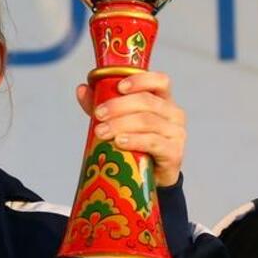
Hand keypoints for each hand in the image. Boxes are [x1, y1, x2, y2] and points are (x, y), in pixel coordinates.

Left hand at [75, 71, 186, 186]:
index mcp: (163, 100)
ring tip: (101, 131)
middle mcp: (174, 114)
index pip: (160, 81)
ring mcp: (176, 133)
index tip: (119, 87)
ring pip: (147, 121)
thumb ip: (102, 104)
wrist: (151, 176)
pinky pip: (153, 142)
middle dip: (119, 106)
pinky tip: (119, 142)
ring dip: (120, 124)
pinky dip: (134, 140)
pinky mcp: (174, 153)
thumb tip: (82, 89)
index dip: (140, 80)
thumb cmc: (137, 144)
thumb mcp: (119, 120)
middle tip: (98, 114)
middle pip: (147, 102)